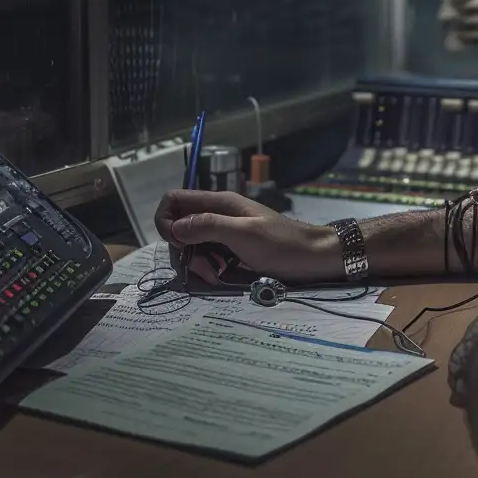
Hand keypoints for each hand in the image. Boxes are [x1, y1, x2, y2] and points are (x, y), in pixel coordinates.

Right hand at [153, 189, 341, 284]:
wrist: (311, 258)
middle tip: (205, 266)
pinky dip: (208, 270)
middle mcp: (217, 214)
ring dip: (197, 264)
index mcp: (219, 202)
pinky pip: (205, 259)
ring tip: (218, 275)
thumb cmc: (281, 244)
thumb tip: (173, 227)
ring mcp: (223, 233)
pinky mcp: (229, 251)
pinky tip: (223, 277)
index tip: (177, 244)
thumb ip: (209, 226)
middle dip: (183, 251)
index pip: (173, 200)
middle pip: (178, 228)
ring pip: (190, 247)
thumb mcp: (244, 234)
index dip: (166, 221)